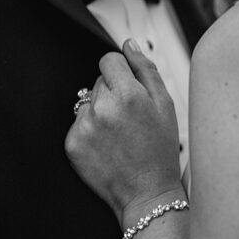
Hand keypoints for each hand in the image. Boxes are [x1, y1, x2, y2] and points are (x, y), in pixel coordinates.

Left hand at [65, 41, 181, 222]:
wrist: (147, 194)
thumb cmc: (160, 152)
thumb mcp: (166, 107)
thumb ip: (146, 70)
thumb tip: (129, 44)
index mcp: (127, 95)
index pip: (109, 60)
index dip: (122, 73)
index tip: (130, 91)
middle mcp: (102, 108)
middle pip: (98, 81)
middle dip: (113, 94)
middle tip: (130, 121)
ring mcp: (84, 127)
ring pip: (87, 103)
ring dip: (100, 113)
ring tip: (119, 136)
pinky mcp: (72, 144)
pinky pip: (78, 124)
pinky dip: (91, 132)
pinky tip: (108, 148)